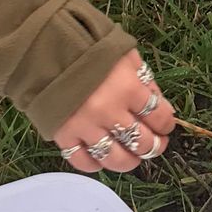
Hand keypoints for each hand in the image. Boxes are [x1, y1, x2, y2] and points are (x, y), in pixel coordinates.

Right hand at [54, 50, 175, 173]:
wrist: (44, 48)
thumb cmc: (88, 46)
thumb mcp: (125, 55)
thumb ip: (144, 80)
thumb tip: (160, 104)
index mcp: (128, 87)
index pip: (159, 117)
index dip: (166, 124)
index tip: (165, 125)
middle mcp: (109, 112)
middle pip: (142, 142)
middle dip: (154, 146)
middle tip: (155, 143)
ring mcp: (86, 127)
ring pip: (116, 159)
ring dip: (130, 161)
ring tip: (132, 156)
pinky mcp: (64, 136)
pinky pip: (83, 162)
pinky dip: (95, 165)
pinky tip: (101, 159)